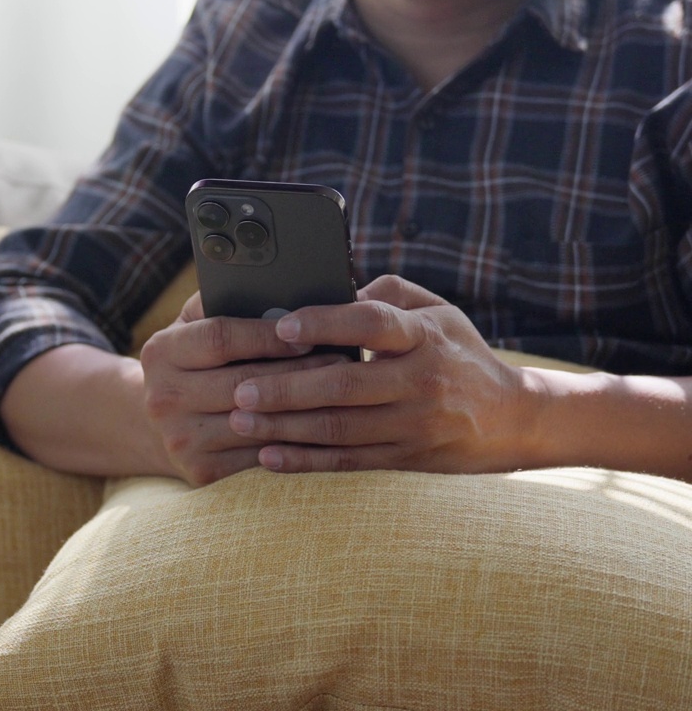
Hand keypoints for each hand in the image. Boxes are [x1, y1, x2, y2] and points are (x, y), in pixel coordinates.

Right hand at [139, 291, 352, 485]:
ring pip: (257, 423)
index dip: (268, 336)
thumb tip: (283, 293)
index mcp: (161, 351)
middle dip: (299, 372)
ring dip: (305, 410)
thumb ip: (227, 304)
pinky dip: (294, 443)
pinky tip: (322, 428)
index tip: (307, 335)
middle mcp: (162, 397)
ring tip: (341, 393)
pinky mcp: (200, 471)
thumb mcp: (195, 326)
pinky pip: (259, 456)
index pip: (221, 338)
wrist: (159, 423)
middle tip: (344, 361)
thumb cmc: (195, 362)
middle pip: (243, 383)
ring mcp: (180, 438)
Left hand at [228, 275, 537, 473]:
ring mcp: (414, 424)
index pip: (371, 323)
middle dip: (286, 388)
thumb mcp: (436, 312)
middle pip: (344, 385)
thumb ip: (384, 296)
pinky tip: (268, 457)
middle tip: (239, 388)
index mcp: (424, 336)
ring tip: (240, 421)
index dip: (325, 323)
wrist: (513, 418)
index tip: (282, 327)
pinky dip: (305, 461)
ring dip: (284, 427)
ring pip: (339, 428)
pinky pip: (347, 461)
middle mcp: (421, 381)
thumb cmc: (457, 353)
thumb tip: (328, 291)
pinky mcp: (406, 458)